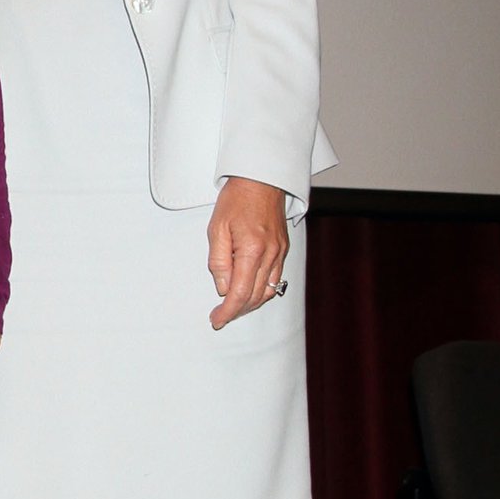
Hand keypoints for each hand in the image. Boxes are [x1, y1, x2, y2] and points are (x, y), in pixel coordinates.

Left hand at [206, 177, 288, 327]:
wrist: (261, 179)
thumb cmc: (237, 199)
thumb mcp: (216, 228)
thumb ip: (219, 261)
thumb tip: (223, 288)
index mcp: (252, 250)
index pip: (240, 293)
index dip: (227, 311)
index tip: (216, 320)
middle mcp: (270, 255)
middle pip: (256, 297)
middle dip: (237, 311)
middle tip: (220, 316)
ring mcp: (280, 253)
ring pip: (268, 291)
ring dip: (250, 304)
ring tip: (232, 307)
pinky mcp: (283, 249)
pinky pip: (275, 279)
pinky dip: (261, 291)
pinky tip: (249, 292)